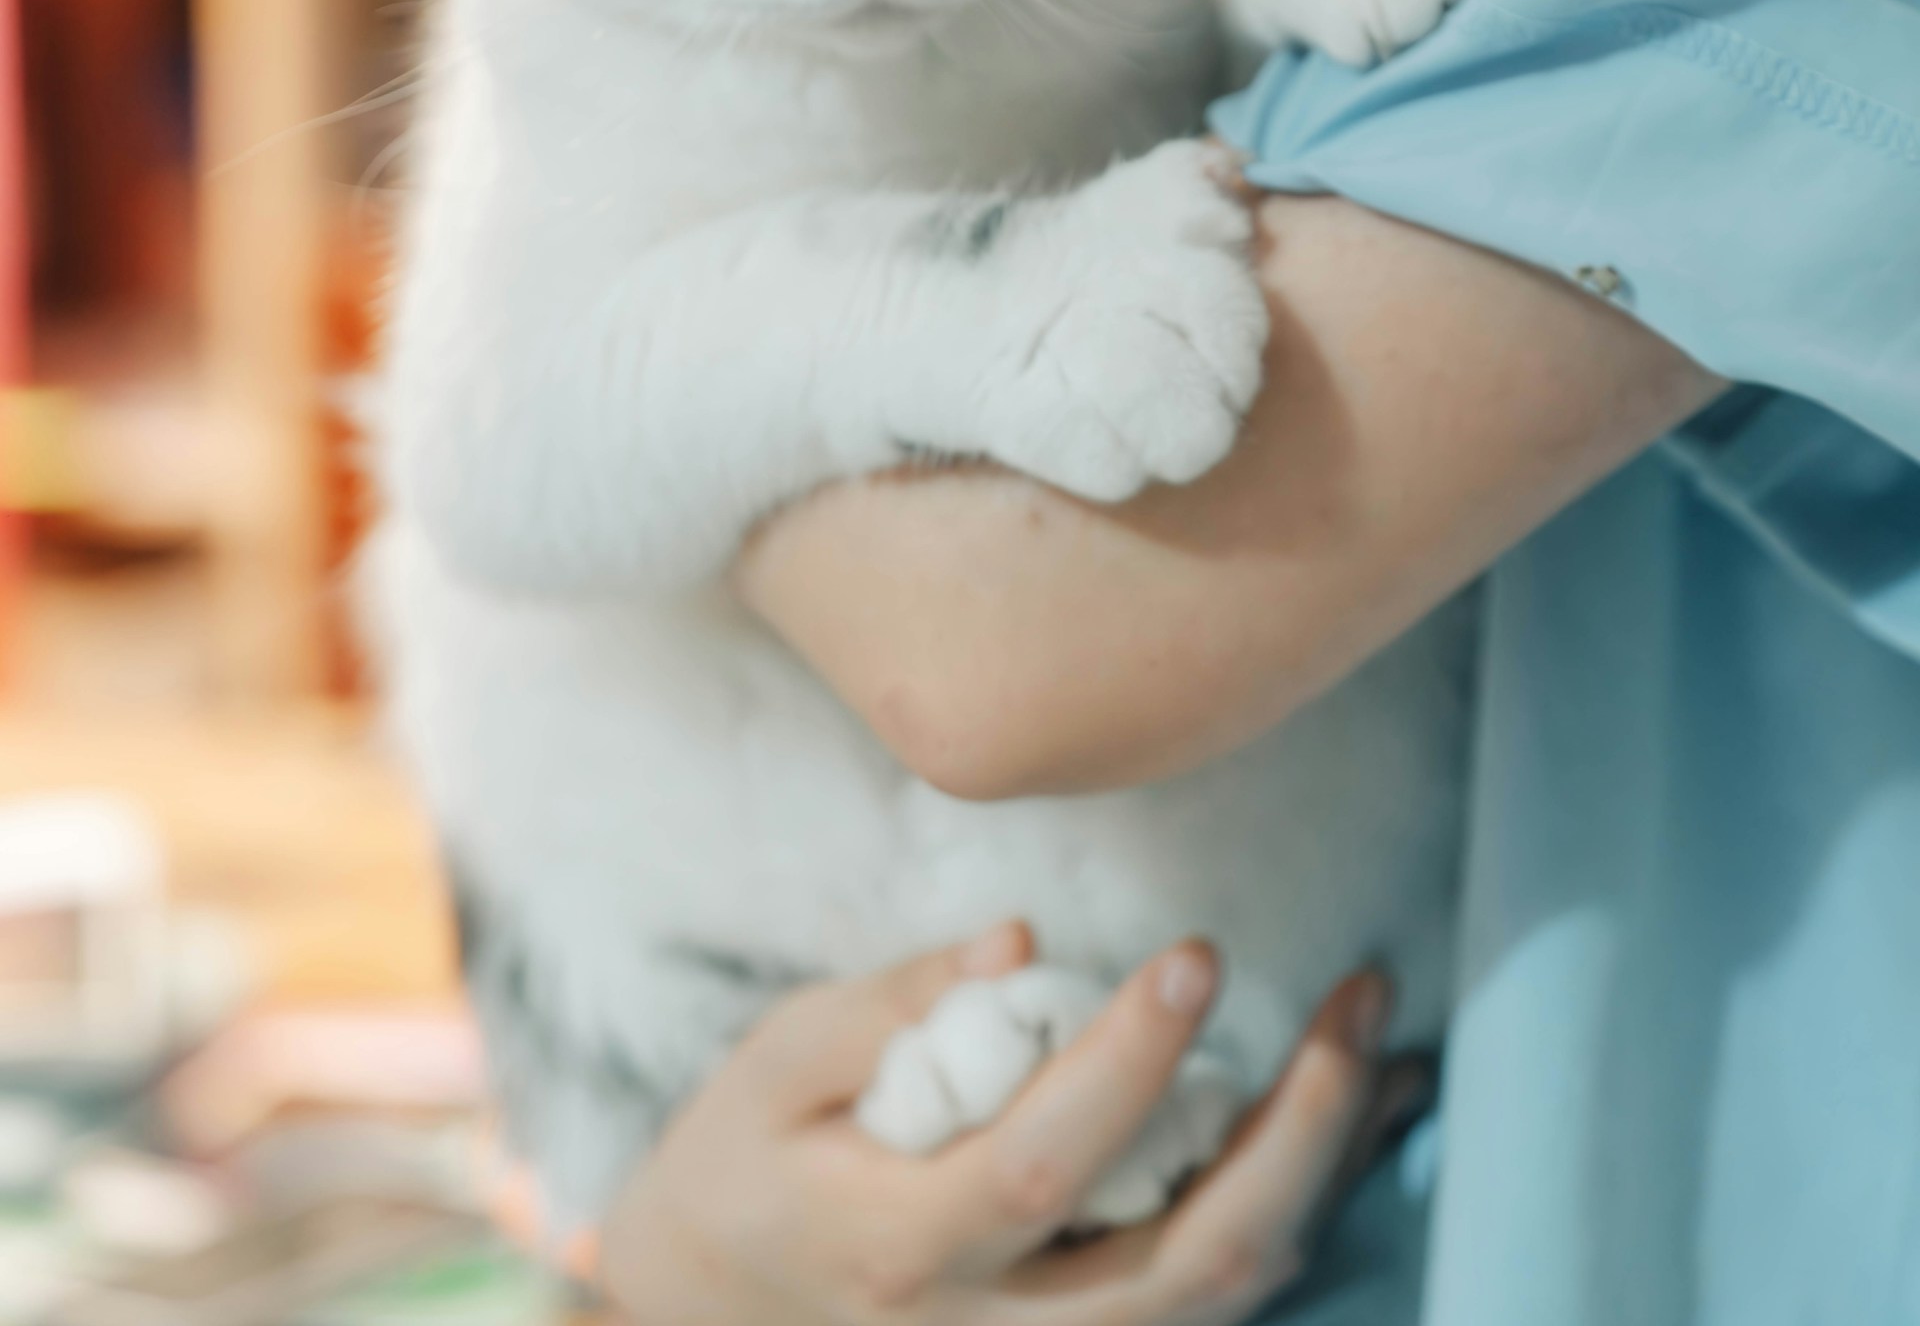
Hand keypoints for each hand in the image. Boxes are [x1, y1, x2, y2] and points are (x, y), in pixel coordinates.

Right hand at [597, 921, 1426, 1325]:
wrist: (711, 1313)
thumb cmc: (745, 1165)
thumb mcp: (777, 1064)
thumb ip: (895, 1006)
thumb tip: (1022, 939)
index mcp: (900, 1246)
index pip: (1041, 1167)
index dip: (1129, 1066)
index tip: (1196, 954)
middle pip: (1181, 1266)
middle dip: (1295, 1134)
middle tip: (1357, 999)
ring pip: (1220, 1300)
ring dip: (1321, 1174)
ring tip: (1384, 1044)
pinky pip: (1214, 1307)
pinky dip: (1298, 1215)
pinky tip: (1350, 1120)